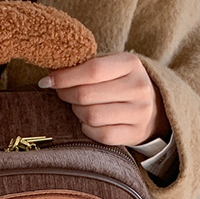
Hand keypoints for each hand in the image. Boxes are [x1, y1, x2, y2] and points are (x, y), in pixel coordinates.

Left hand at [38, 52, 169, 145]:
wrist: (152, 108)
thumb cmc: (120, 83)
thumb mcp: (110, 67)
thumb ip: (85, 66)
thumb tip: (50, 72)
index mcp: (130, 64)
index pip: (92, 70)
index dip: (64, 76)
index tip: (46, 81)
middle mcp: (139, 87)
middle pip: (87, 94)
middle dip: (66, 94)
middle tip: (62, 93)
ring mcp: (139, 112)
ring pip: (91, 115)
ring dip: (78, 112)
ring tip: (80, 106)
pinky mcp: (136, 133)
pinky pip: (101, 134)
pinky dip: (88, 129)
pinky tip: (90, 122)